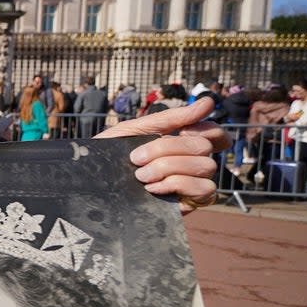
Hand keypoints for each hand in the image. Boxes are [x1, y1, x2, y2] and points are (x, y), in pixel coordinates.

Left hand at [95, 100, 225, 213]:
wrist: (91, 183)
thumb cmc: (111, 153)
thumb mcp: (136, 130)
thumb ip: (172, 117)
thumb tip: (208, 103)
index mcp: (182, 143)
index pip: (215, 133)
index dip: (205, 128)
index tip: (180, 130)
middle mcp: (192, 163)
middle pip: (204, 146)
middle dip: (166, 149)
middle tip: (137, 158)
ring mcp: (192, 184)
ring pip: (206, 166)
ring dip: (168, 167)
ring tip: (141, 175)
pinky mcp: (189, 204)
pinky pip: (205, 190)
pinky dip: (178, 184)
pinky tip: (152, 188)